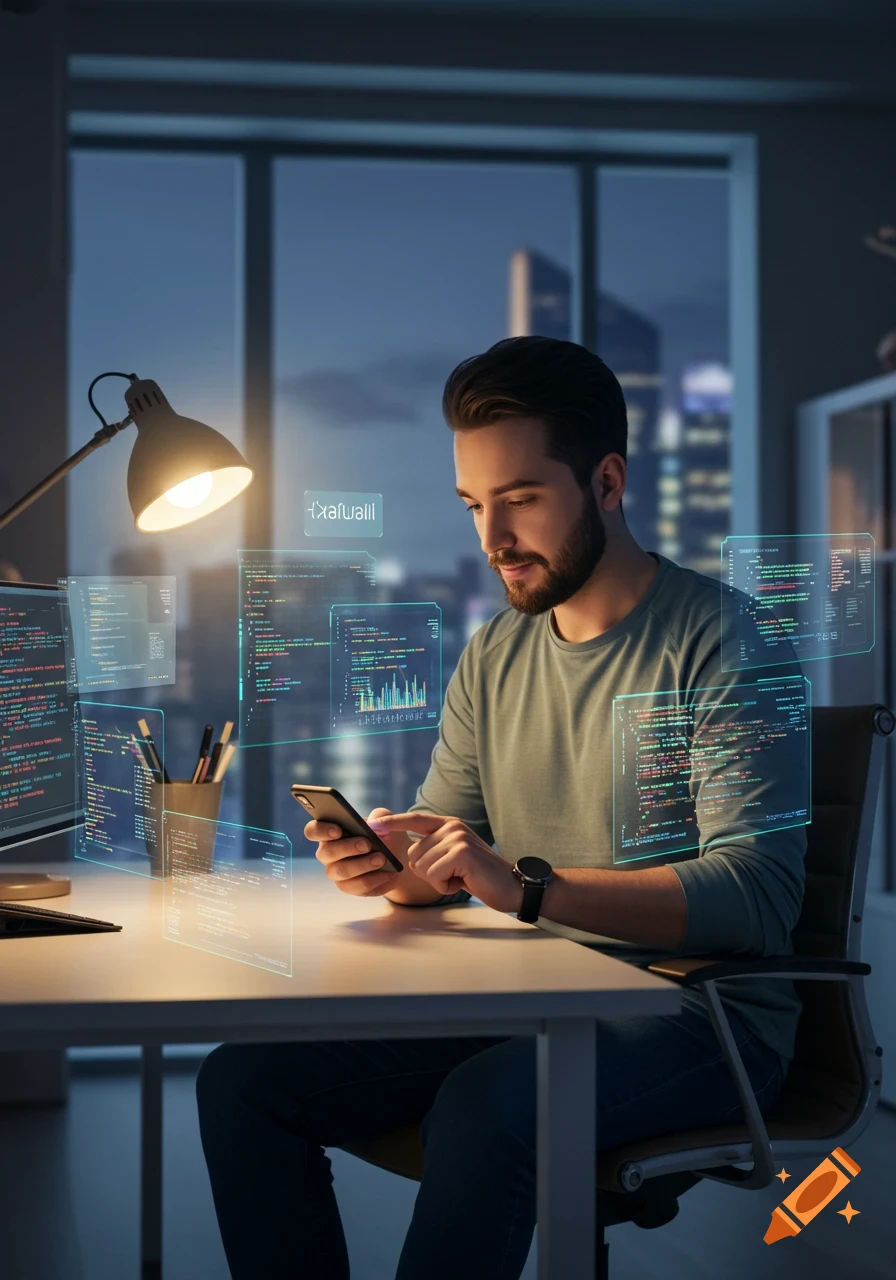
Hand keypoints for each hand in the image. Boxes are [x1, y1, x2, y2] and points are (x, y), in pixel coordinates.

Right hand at [304, 806, 406, 897]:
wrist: (397, 857)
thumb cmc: (384, 833)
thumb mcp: (384, 818)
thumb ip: (380, 816)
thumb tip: (373, 825)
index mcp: (329, 831)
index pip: (313, 830)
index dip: (321, 830)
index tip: (338, 830)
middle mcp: (327, 852)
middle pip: (326, 852)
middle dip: (347, 847)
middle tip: (367, 844)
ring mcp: (336, 871)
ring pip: (341, 871)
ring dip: (362, 864)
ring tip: (381, 858)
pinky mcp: (349, 887)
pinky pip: (357, 886)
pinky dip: (374, 878)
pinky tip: (388, 872)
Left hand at [368, 812, 519, 912]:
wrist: (512, 886)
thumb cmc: (480, 876)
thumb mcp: (454, 857)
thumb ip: (434, 850)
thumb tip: (408, 853)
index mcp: (449, 824)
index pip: (415, 819)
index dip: (392, 822)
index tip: (372, 823)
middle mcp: (452, 827)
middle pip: (413, 853)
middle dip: (428, 873)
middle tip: (454, 875)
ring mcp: (457, 838)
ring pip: (421, 866)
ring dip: (438, 881)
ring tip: (461, 878)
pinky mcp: (461, 853)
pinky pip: (433, 875)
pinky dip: (445, 886)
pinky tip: (463, 882)